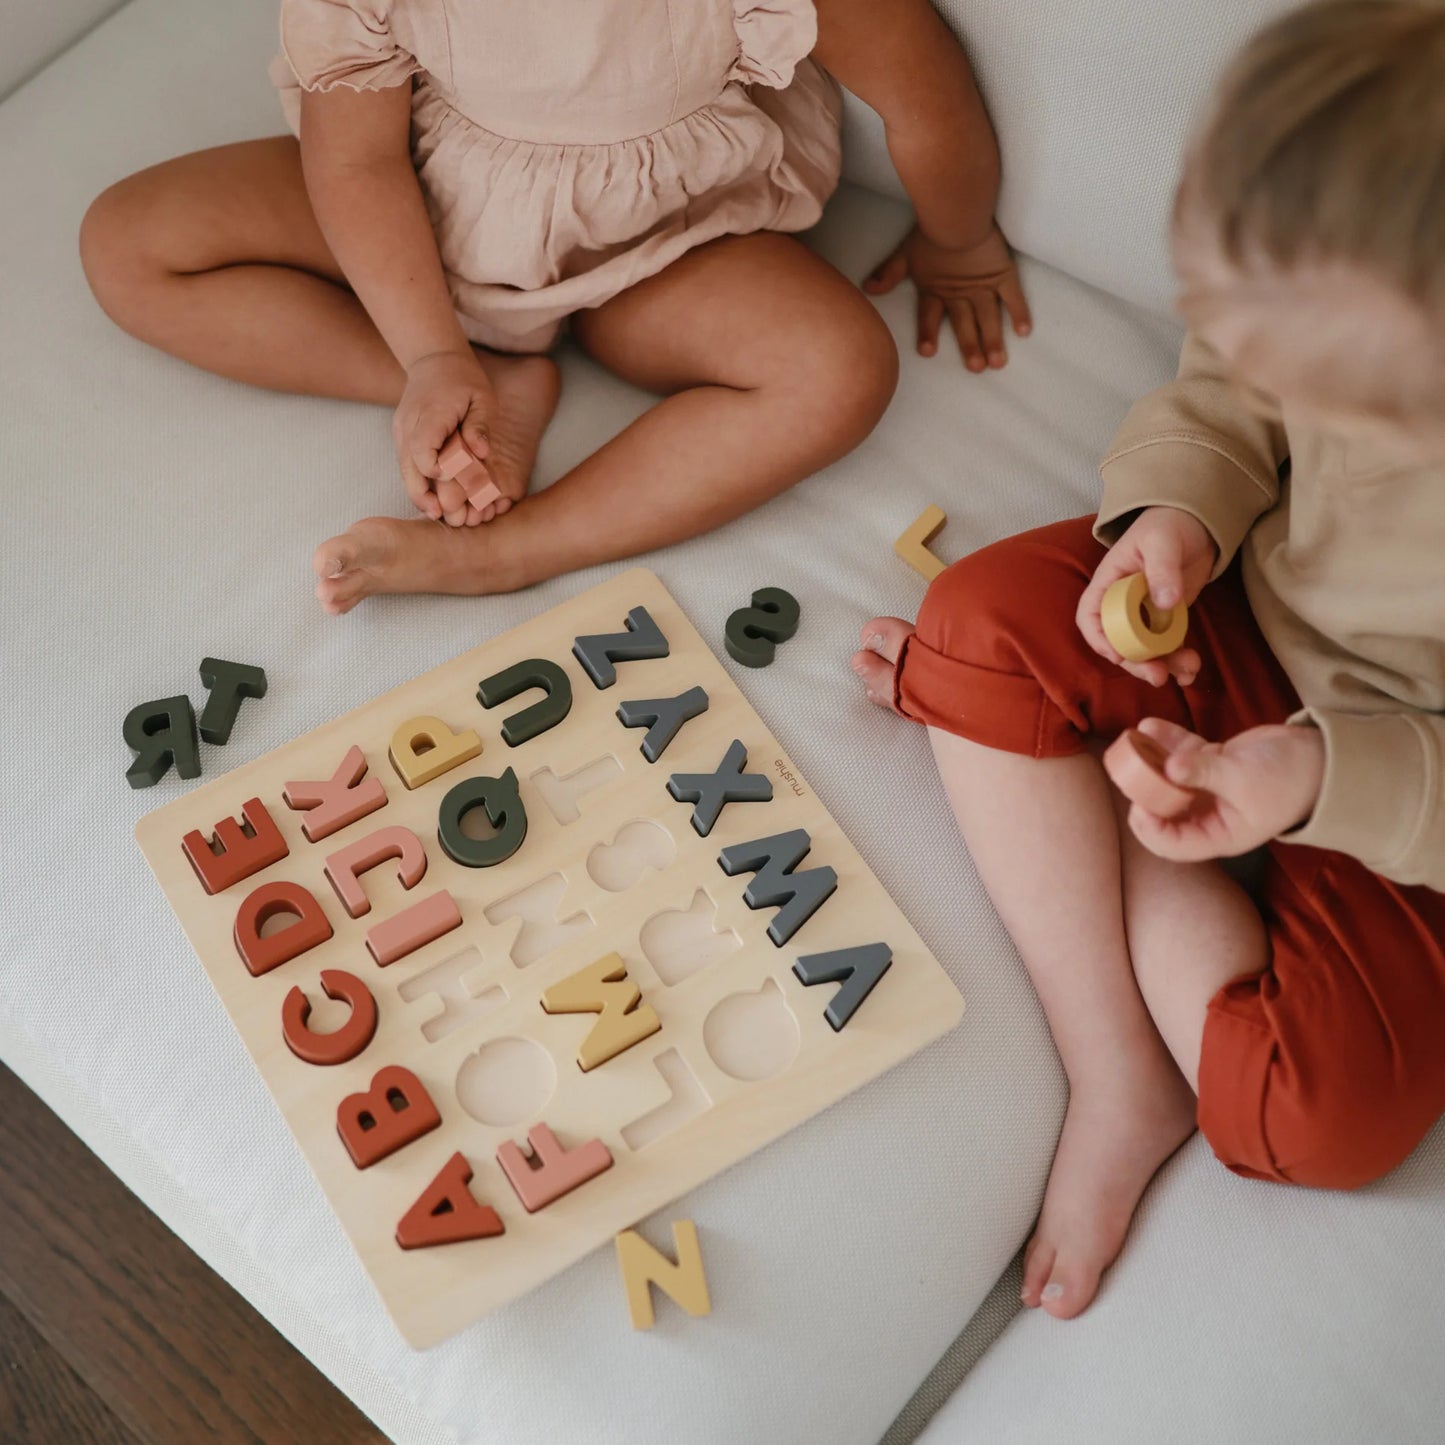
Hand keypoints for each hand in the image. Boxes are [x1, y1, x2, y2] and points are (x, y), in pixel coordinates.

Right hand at [392, 350, 495, 526]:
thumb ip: (479, 426)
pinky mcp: (402, 438)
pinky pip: (407, 466)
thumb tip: (481, 453)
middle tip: (443, 515)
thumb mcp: (481, 397)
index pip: (423, 449)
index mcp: (429, 413)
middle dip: (424, 494)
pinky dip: (418, 483)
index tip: (453, 476)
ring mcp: (401, 432)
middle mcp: (408, 425)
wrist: (434, 360)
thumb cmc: (464, 380)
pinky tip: (433, 500)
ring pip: (404, 470)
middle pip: (408, 467)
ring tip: (437, 514)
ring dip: (419, 494)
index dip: (436, 470)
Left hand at [864, 222, 1030, 370]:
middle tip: (976, 369)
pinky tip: (1024, 332)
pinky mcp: (1003, 274)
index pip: (930, 317)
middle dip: (970, 347)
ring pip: (989, 319)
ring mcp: (983, 286)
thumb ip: (888, 274)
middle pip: (964, 325)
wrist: (957, 217)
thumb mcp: (904, 254)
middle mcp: (960, 294)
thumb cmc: (929, 232)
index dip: (927, 333)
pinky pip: (1013, 297)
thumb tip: (867, 288)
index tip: (927, 352)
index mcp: (936, 290)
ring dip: (993, 341)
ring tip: (997, 363)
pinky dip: (1019, 313)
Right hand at [1077, 507, 1217, 686]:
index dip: (1099, 639)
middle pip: (1119, 641)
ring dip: (1163, 665)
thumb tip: (1165, 603)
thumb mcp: (1163, 541)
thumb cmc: (1169, 524)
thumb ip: (1163, 569)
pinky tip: (1192, 670)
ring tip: (1186, 673)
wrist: (1197, 523)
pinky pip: (1168, 646)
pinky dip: (1179, 660)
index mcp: (1110, 583)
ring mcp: (1145, 613)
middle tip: (1158, 676)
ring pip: (1145, 649)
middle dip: (1136, 663)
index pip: (1090, 615)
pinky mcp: (1167, 619)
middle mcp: (1123, 603)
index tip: (1117, 656)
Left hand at [1120, 718, 1324, 860]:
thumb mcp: (1244, 777)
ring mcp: (1208, 788)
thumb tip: (1169, 766)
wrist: (1320, 755)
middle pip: (1163, 810)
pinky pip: (1181, 753)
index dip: (1150, 828)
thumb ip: (1204, 772)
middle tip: (1127, 768)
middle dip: (1142, 790)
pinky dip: (1166, 740)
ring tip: (1132, 740)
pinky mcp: (1211, 763)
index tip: (1137, 802)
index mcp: (1218, 834)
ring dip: (1149, 759)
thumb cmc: (1288, 778)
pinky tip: (1149, 725)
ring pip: (1168, 777)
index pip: (1172, 844)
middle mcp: (1208, 815)